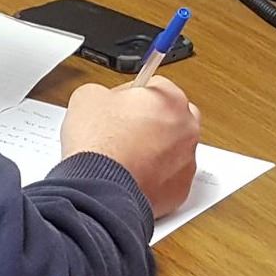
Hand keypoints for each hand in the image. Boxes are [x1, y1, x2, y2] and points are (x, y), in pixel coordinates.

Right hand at [60, 76, 200, 213]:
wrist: (101, 187)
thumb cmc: (100, 144)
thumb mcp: (87, 97)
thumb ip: (103, 93)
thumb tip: (102, 100)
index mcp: (170, 99)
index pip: (154, 86)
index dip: (131, 95)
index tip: (118, 105)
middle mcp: (187, 128)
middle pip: (171, 117)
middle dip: (151, 122)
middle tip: (124, 131)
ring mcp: (187, 160)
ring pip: (173, 150)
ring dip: (154, 151)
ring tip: (125, 158)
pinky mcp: (181, 189)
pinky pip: (169, 178)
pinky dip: (154, 177)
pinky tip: (131, 176)